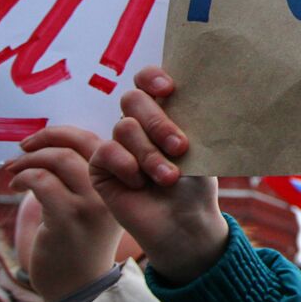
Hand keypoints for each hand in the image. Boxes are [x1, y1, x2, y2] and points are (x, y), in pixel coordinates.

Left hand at [6, 125, 122, 301]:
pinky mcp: (67, 219)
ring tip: (14, 169)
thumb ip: (83, 177)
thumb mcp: (92, 207)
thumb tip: (52, 144)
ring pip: (60, 158)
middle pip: (82, 142)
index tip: (42, 140)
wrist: (79, 289)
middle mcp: (115, 190)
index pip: (101, 140)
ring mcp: (92, 205)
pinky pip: (42, 180)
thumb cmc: (79, 245)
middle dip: (47, 136)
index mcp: (123, 183)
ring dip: (30, 158)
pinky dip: (24, 176)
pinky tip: (16, 186)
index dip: (67, 134)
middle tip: (24, 145)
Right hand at [89, 66, 228, 283]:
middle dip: (157, 122)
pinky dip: (127, 165)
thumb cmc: (196, 184)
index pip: (147, 80)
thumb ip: (187, 117)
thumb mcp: (199, 146)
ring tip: (169, 178)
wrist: (185, 223)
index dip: (152, 78)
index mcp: (163, 112)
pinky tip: (140, 184)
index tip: (168, 89)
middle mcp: (138, 125)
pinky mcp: (100, 166)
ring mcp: (118, 144)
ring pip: (124, 126)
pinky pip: (106, 150)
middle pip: (133, 98)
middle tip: (180, 147)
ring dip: (150, 154)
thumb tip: (192, 87)